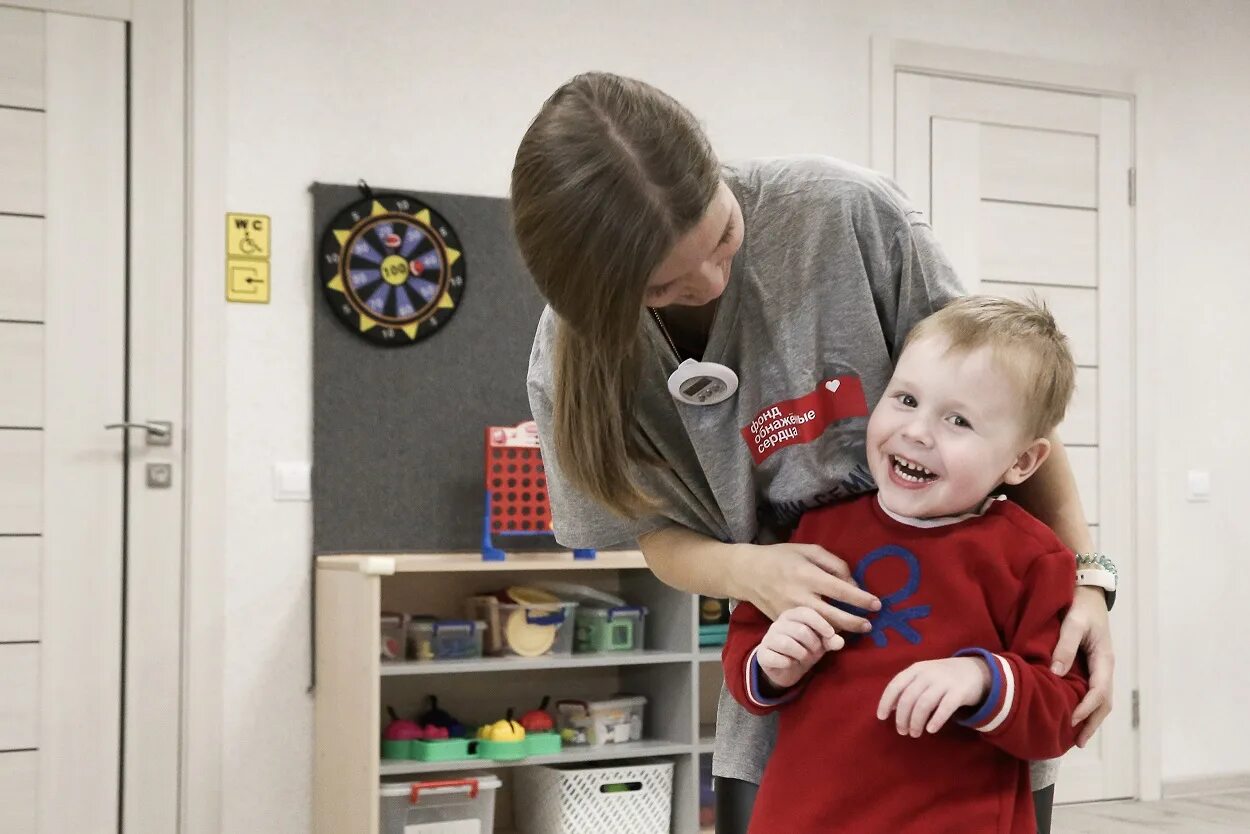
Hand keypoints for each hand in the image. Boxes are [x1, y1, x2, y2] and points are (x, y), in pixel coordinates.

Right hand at [736, 542, 880, 634]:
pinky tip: (835, 631)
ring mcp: (790, 611)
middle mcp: (799, 595)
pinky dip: (823, 632)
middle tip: (869, 624)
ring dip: (842, 630)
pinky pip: (807, 630)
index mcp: (807, 574)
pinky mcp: (783, 621)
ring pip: (821, 627)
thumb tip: (852, 582)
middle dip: (854, 621)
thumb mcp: (808, 550)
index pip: (840, 589)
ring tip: (857, 629)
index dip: (861, 598)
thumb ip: (833, 563)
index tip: (876, 604)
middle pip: (833, 615)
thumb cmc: (781, 556)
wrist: (747, 572)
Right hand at [757, 607, 844, 688]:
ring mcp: (768, 638)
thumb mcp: (820, 644)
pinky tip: (790, 663)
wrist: (784, 669)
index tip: (830, 635)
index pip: (806, 613)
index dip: (820, 624)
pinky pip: (775, 657)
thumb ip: (830, 640)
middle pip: (800, 630)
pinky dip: (787, 663)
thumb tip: (839, 641)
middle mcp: (778, 624)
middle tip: (816, 652)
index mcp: (792, 615)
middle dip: (813, 644)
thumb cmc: (804, 649)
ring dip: (802, 654)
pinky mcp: (762, 654)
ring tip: (804, 658)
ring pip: (787, 644)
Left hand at [877, 657, 990, 736]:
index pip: (896, 685)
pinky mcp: (959, 692)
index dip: (886, 702)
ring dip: (916, 722)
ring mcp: (944, 682)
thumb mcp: (922, 676)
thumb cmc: (941, 677)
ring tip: (914, 733)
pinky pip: (945, 708)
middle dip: (902, 717)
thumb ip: (907, 688)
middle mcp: (928, 674)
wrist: (974, 670)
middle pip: (909, 698)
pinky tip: (931, 730)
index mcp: (916, 669)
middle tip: (902, 732)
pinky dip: (936, 720)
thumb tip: (891, 707)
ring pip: (924, 704)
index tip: (882, 717)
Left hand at [1052, 585, 1113, 745]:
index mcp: (1104, 659)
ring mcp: (1099, 667)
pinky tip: (1072, 713)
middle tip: (1077, 742)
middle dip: (1092, 722)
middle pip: (1104, 702)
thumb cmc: (1080, 605)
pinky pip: (1091, 690)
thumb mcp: (1073, 622)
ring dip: (1090, 718)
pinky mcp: (1091, 665)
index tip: (1070, 721)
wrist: (1087, 592)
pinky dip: (1085, 706)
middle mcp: (1105, 667)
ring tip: (1076, 736)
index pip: (1099, 692)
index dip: (1086, 709)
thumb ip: (1065, 646)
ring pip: (1099, 699)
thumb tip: (1056, 673)